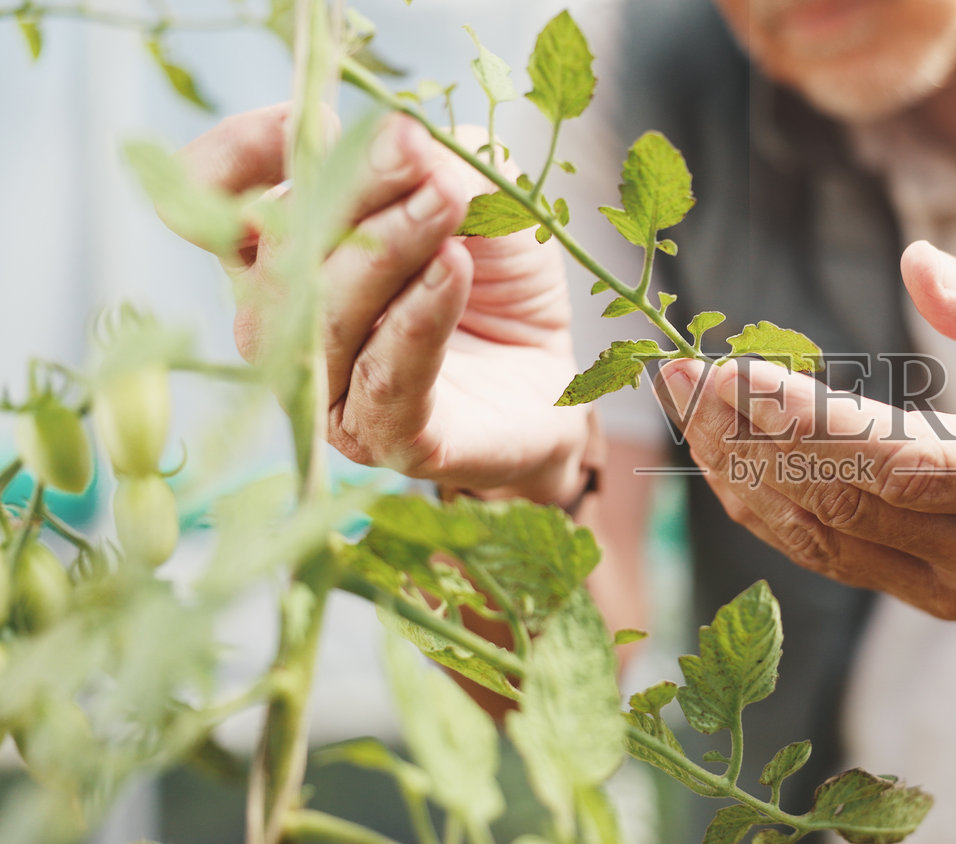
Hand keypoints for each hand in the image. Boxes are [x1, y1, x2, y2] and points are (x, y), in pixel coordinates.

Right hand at [177, 104, 588, 500]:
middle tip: (421, 157)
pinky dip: (417, 319)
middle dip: (353, 192)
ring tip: (448, 204)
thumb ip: (440, 163)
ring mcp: (327, 389)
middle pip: (280, 249)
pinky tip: (453, 271)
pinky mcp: (386, 438)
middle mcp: (285, 322)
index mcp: (281, 252)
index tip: (315, 120)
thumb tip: (402, 142)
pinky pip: (384, 378)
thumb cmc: (500, 279)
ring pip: (326, 313)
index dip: (242, 154)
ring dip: (386, 249)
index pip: (211, 200)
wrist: (555, 379)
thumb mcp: (484, 196)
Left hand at [659, 241, 955, 620]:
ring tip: (686, 404)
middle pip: (848, 504)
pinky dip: (765, 507)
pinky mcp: (931, 604)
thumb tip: (917, 267)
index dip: (808, 423)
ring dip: (740, 472)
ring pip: (824, 541)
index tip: (733, 370)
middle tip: (683, 373)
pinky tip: (723, 454)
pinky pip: (829, 558)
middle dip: (751, 438)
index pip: (905, 463)